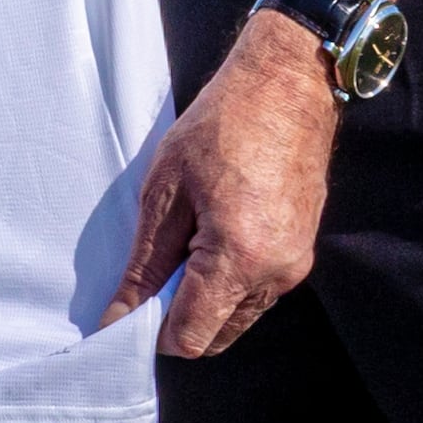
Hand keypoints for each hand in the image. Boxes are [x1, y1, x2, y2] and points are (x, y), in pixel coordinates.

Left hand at [103, 12, 335, 355]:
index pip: (192, 337)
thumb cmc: (221, 125)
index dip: (154, 334)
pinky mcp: (302, 252)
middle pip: (217, 336)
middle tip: (153, 274)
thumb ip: (145, 264)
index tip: (129, 312)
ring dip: (206, 301)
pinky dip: (230, 284)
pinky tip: (211, 236)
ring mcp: (295, 265)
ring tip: (184, 244)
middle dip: (180, 319)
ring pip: (239, 317)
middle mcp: (275, 273)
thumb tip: (120, 316)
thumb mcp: (165, 191)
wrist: (286, 85)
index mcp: (238, 258)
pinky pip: (259, 292)